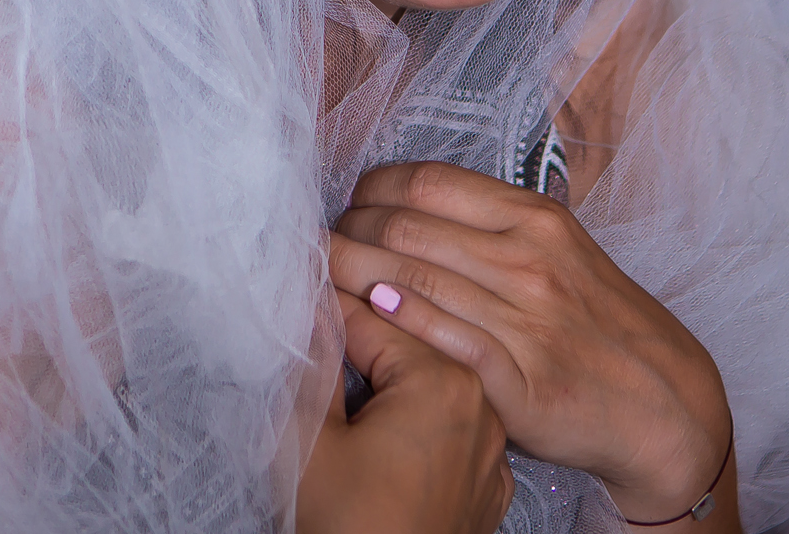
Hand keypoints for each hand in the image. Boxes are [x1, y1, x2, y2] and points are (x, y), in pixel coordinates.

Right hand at [299, 287, 513, 533]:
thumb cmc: (346, 530)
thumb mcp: (306, 443)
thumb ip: (308, 363)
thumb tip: (307, 302)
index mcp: (441, 382)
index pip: (370, 313)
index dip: (324, 298)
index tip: (297, 281)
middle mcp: (480, 407)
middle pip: (406, 345)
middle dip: (359, 336)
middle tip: (313, 331)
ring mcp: (491, 452)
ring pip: (430, 388)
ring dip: (389, 380)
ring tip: (343, 384)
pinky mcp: (486, 491)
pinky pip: (448, 435)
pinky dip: (417, 426)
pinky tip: (381, 438)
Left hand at [330, 162, 731, 524]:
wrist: (660, 400)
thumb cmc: (598, 324)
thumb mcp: (557, 250)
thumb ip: (490, 227)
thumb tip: (408, 207)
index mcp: (533, 219)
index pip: (426, 182)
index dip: (369, 191)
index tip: (349, 208)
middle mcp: (527, 259)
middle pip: (404, 228)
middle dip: (345, 233)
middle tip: (318, 247)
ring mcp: (524, 318)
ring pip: (410, 280)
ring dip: (348, 277)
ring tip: (316, 280)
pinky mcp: (518, 378)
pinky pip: (439, 340)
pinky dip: (392, 324)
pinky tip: (364, 317)